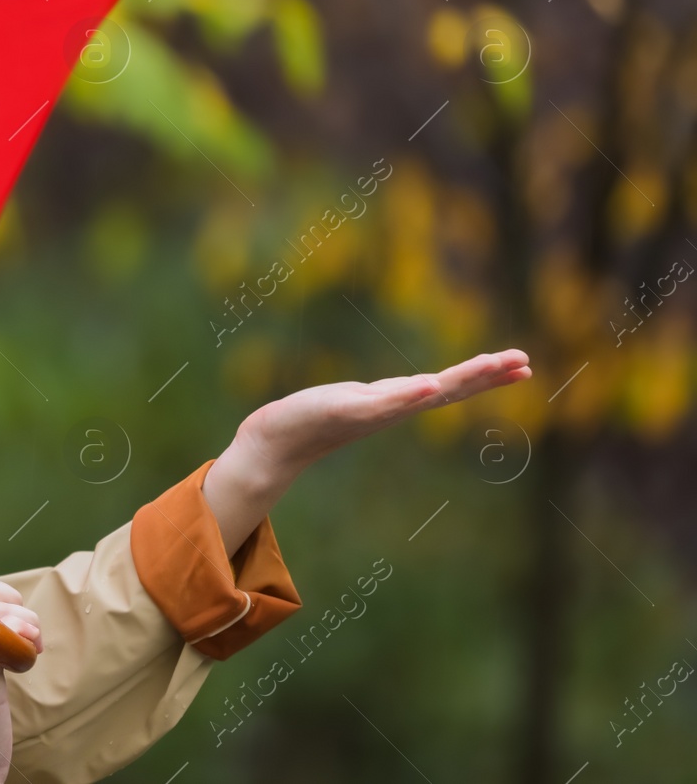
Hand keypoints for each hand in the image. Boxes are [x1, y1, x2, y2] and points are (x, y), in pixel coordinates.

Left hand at [204, 349, 530, 552]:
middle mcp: (392, 408)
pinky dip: (410, 396)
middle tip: (525, 362)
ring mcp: (372, 411)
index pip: (451, 385)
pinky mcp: (347, 412)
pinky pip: (384, 404)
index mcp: (398, 401)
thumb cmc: (316, 418)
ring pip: (424, 394)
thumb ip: (391, 397)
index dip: (487, 375)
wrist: (277, 441)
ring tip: (492, 364)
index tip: (523, 364)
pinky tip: (431, 386)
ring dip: (459, 380)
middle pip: (449, 389)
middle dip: (487, 376)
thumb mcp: (361, 401)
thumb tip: (417, 391)